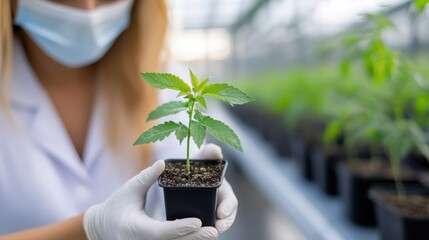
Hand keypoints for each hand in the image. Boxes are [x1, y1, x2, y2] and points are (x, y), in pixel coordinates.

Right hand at [83, 160, 217, 239]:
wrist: (104, 226)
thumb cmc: (116, 206)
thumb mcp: (129, 189)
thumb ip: (147, 177)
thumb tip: (163, 163)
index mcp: (137, 228)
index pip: (161, 231)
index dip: (180, 227)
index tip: (198, 221)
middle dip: (194, 238)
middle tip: (214, 231)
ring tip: (212, 232)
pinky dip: (185, 239)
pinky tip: (199, 234)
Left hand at [195, 144, 238, 233]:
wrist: (185, 173)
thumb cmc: (197, 164)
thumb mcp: (202, 158)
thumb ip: (208, 154)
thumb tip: (216, 150)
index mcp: (224, 190)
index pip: (231, 202)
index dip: (228, 208)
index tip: (221, 214)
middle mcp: (220, 203)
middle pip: (226, 218)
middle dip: (223, 225)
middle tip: (217, 229)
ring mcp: (210, 212)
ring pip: (214, 225)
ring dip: (212, 231)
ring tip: (206, 235)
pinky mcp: (199, 218)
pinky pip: (202, 228)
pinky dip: (200, 232)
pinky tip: (191, 236)